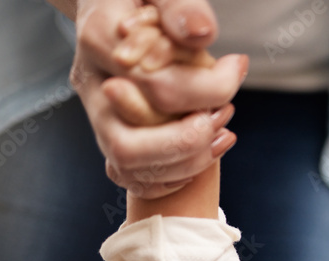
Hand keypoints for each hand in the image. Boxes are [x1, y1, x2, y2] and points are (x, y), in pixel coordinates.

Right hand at [69, 0, 246, 197]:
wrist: (118, 2)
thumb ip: (180, 6)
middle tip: (226, 115)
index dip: (208, 88)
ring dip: (185, 160)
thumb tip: (201, 34)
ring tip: (222, 134)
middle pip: (128, 142)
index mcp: (100, 38)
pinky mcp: (108, 132)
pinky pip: (128, 175)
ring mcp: (96, 113)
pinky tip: (204, 151)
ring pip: (127, 164)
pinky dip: (170, 174)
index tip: (236, 66)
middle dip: (189, 140)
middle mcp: (91, 82)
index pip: (156, 84)